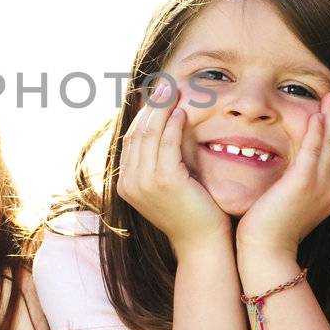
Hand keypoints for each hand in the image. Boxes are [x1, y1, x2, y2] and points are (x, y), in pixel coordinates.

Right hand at [115, 78, 228, 250]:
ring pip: (149, 134)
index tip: (158, 96)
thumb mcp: (170, 187)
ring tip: (174, 91)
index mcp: (126, 184)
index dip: (144, 114)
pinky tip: (183, 112)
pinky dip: (173, 125)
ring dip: (162, 109)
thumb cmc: (193, 215)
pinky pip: (167, 144)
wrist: (203, 245)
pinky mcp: (164, 181)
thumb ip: (161, 163)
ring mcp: (143, 182)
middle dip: (152, 106)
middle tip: (166, 85)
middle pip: (137, 132)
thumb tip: (164, 131)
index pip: (131, 139)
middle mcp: (129, 183)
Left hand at [235, 88, 329, 259]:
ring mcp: (321, 188)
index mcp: (328, 193)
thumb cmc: (268, 230)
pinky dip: (318, 132)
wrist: (265, 252)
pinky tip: (319, 114)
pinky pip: (315, 152)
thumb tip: (290, 172)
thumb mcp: (288, 203)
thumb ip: (294, 184)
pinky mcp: (304, 185)